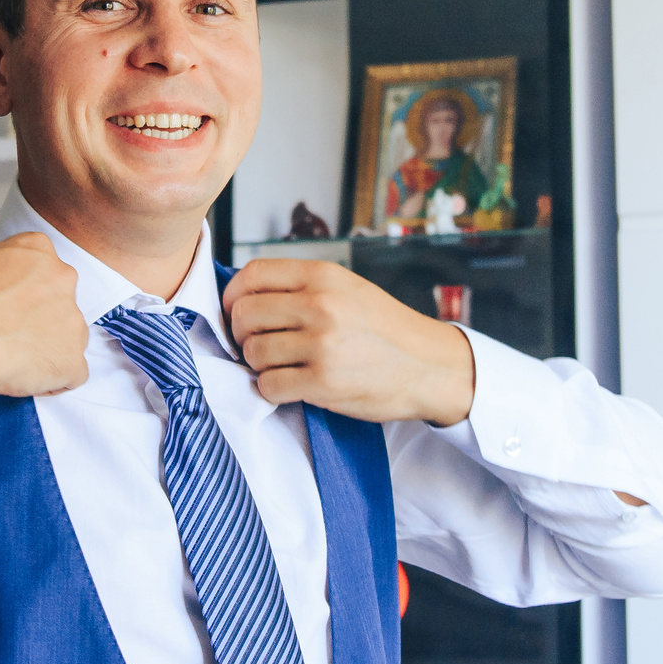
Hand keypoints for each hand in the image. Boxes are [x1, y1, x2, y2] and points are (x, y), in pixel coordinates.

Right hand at [0, 232, 89, 397]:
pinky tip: (25, 377)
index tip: (15, 309)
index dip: (30, 296)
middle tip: (11, 335)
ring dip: (49, 349)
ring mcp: (72, 320)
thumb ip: (7, 270)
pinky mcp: (73, 359)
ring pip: (70, 339)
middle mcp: (63, 280)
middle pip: (62, 304)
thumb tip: (8, 286)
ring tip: (13, 358)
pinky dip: (53, 380)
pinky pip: (72, 374)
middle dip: (43, 321)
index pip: (46, 272)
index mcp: (39, 251)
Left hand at [223, 259, 474, 425]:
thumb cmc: (385, 329)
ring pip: (253, 352)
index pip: (253, 275)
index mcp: (323, 276)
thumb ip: (302, 287)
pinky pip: (268, 385)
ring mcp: (322, 344)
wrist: (429, 366)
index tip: (235, 312)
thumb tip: (246, 296)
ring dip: (258, 364)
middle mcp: (320, 305)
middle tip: (257, 344)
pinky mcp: (323, 382)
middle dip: (242, 334)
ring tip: (282, 365)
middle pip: (245, 315)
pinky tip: (290, 385)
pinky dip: (272, 388)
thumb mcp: (347, 289)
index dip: (233, 296)